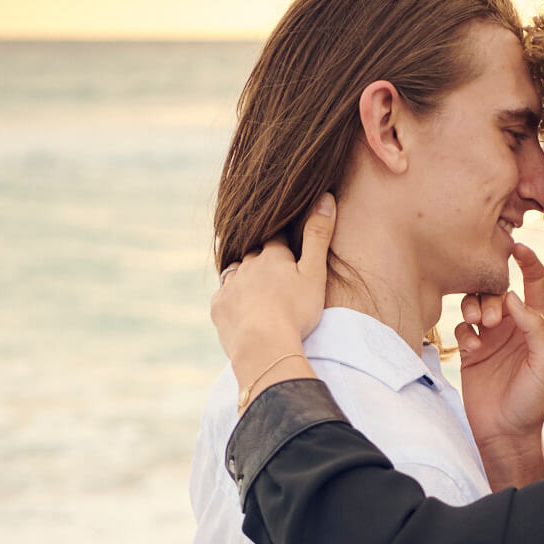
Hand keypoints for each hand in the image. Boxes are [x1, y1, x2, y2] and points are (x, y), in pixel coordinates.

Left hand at [210, 194, 333, 393]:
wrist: (265, 347)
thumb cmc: (296, 312)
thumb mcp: (314, 273)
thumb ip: (318, 236)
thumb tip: (325, 196)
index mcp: (272, 255)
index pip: (277, 240)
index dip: (283, 243)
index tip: (288, 249)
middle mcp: (247, 265)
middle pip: (253, 255)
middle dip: (262, 259)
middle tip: (274, 272)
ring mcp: (230, 286)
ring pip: (236, 273)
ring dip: (245, 278)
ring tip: (256, 290)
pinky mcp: (219, 307)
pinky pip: (224, 297)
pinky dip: (232, 300)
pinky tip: (240, 309)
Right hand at [455, 244, 543, 485]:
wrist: (507, 435)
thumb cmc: (533, 402)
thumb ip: (535, 328)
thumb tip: (513, 296)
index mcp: (537, 325)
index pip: (534, 282)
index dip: (527, 261)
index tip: (514, 246)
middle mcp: (513, 326)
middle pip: (499, 289)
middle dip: (492, 296)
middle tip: (491, 320)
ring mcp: (491, 338)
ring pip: (477, 304)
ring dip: (474, 308)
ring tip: (476, 327)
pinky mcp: (471, 353)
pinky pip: (462, 328)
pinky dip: (464, 333)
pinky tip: (469, 350)